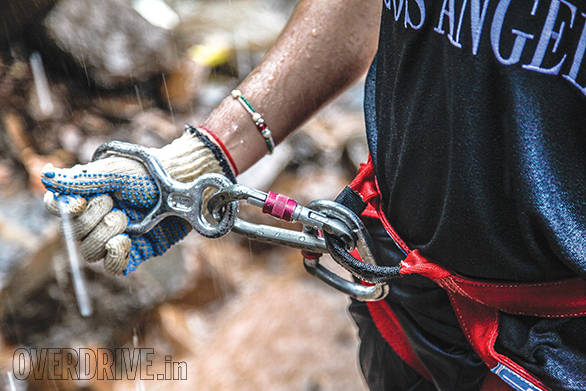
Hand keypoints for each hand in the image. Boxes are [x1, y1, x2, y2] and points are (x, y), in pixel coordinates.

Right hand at [41, 126, 235, 274]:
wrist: (185, 185)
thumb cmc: (151, 173)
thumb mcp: (116, 171)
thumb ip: (82, 179)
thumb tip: (47, 178)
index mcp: (88, 195)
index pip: (57, 208)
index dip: (61, 209)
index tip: (77, 203)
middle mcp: (98, 217)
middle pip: (73, 234)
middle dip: (90, 219)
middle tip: (112, 203)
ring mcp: (115, 236)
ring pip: (90, 252)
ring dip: (103, 235)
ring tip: (124, 218)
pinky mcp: (135, 252)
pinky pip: (114, 266)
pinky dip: (115, 256)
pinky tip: (125, 241)